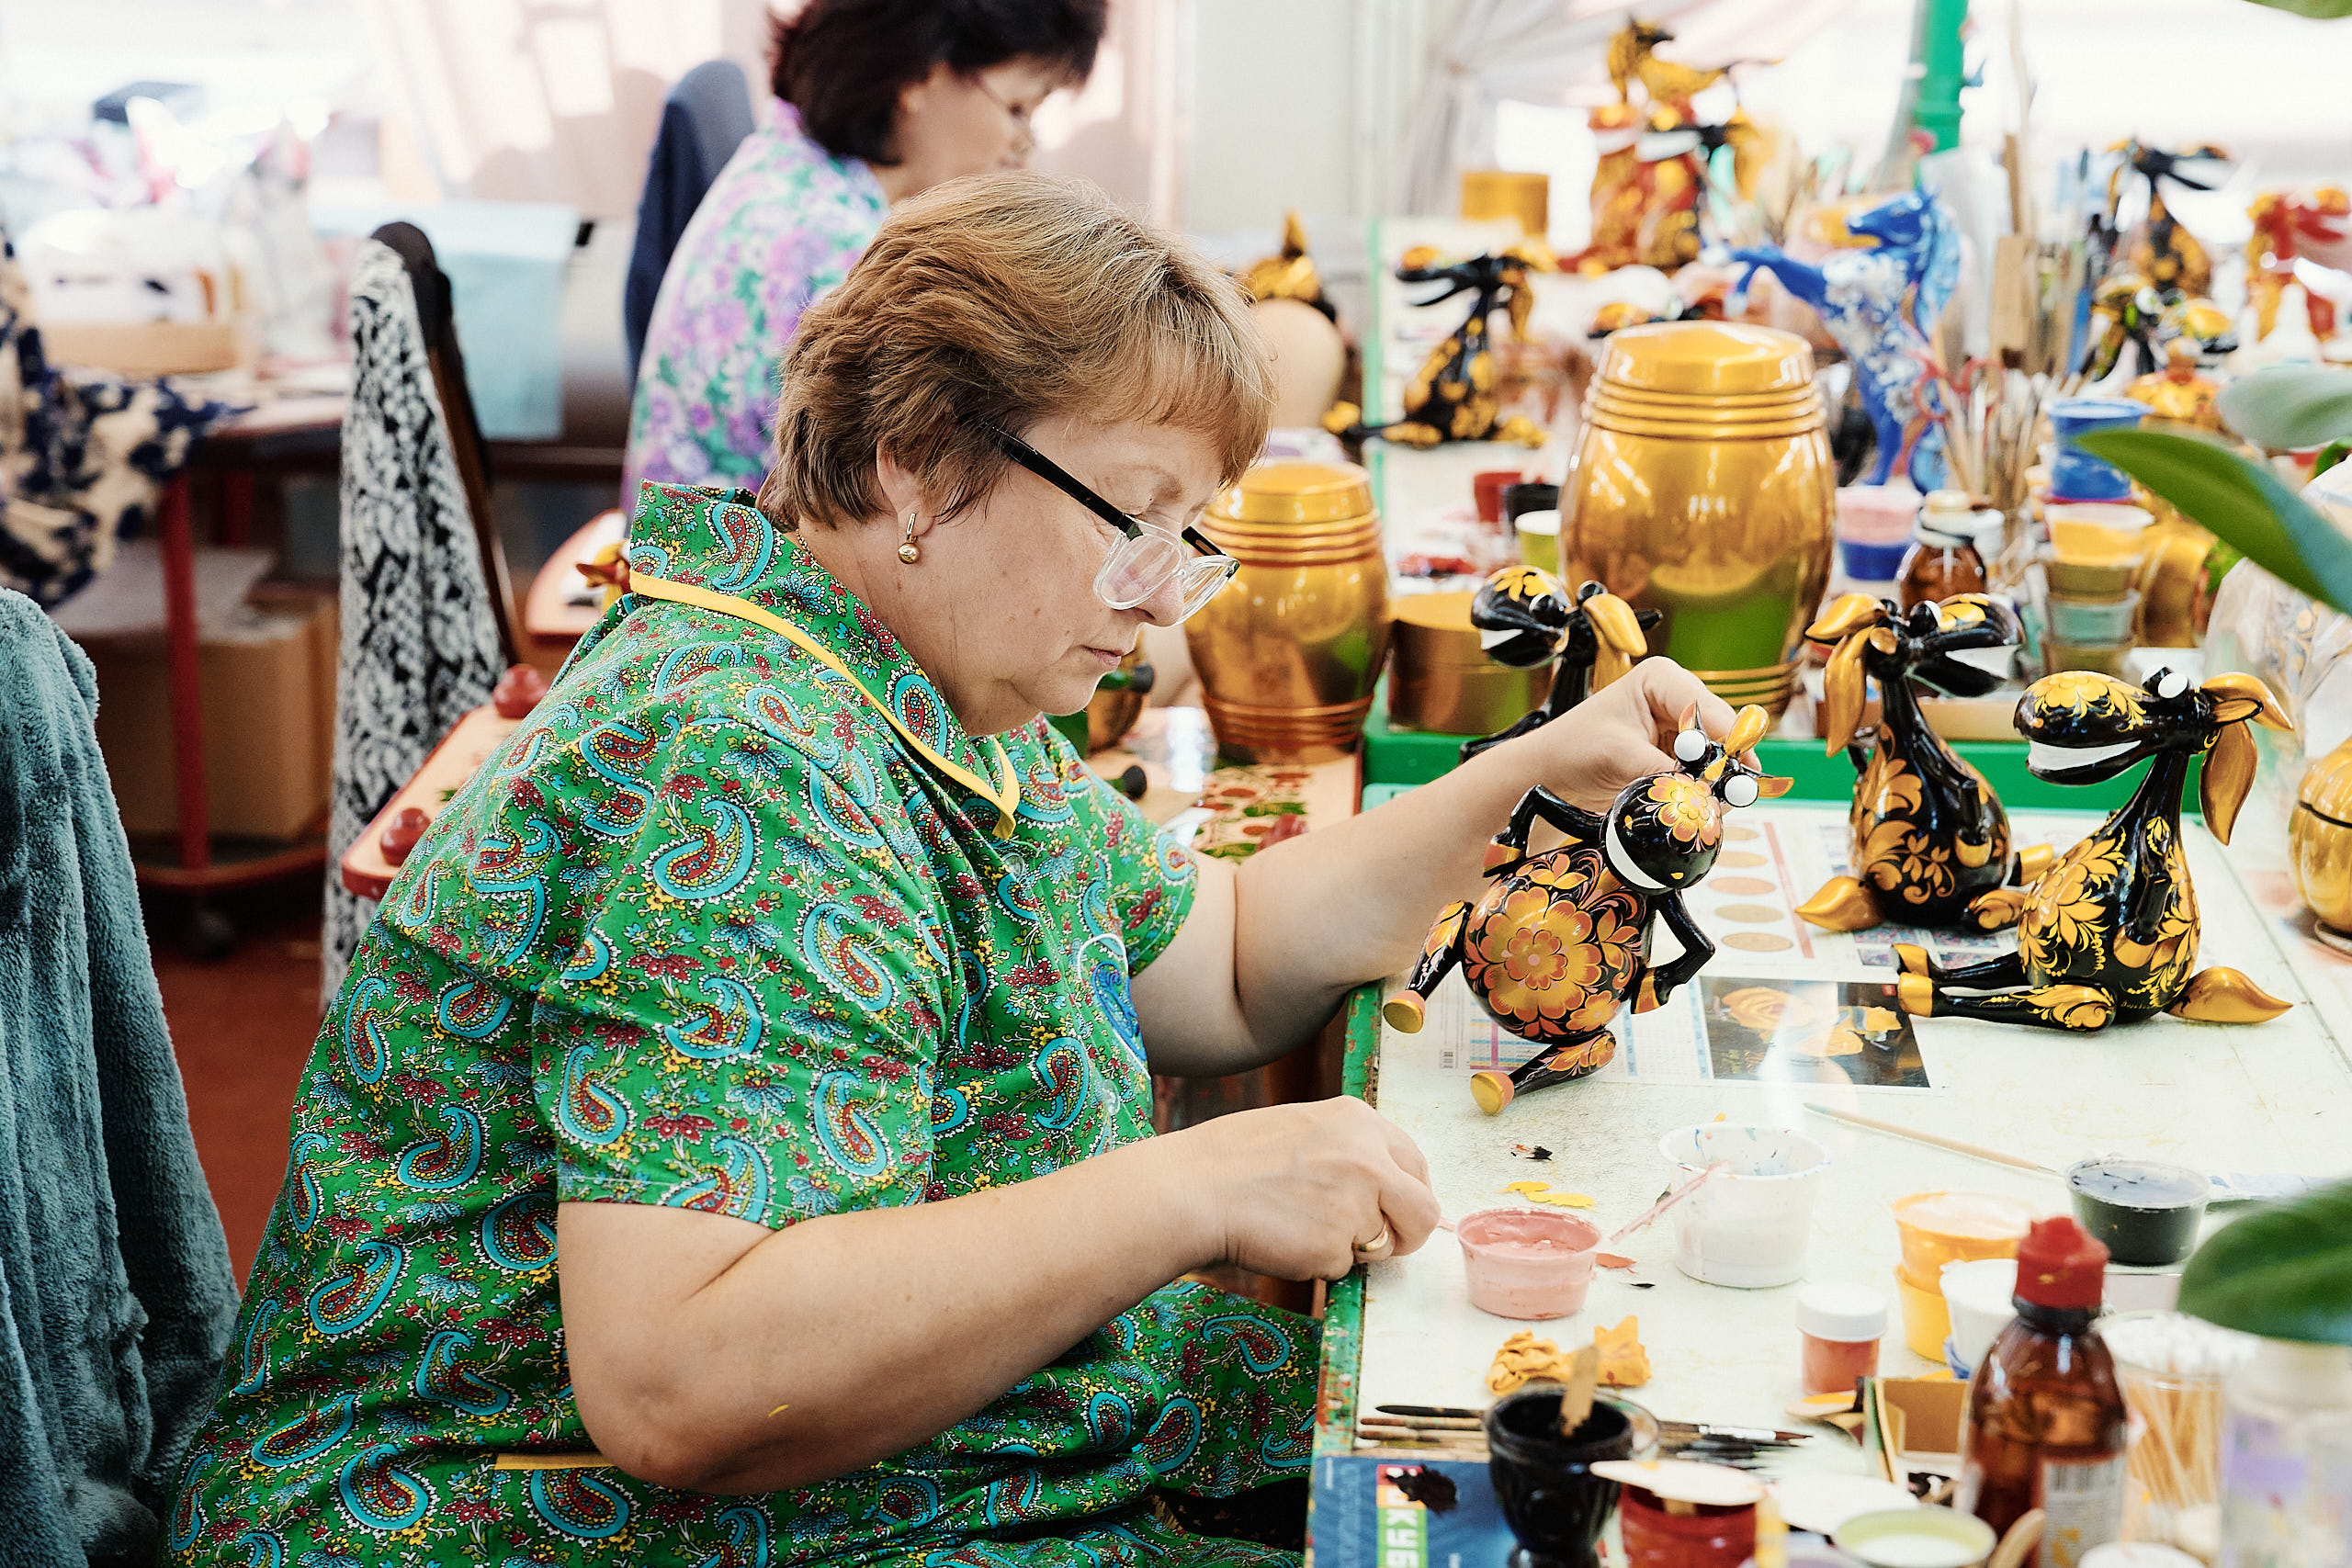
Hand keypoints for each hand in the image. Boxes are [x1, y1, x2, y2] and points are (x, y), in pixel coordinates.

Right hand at [1160, 1098, 1440, 1281]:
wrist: (1192, 1189)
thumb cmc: (1234, 1160)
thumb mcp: (1302, 1128)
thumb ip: (1349, 1150)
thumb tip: (1382, 1184)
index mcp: (1360, 1121)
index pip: (1416, 1164)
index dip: (1407, 1196)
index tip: (1394, 1212)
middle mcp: (1369, 1158)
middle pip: (1423, 1211)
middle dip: (1404, 1234)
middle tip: (1373, 1242)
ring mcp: (1357, 1203)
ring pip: (1380, 1244)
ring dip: (1350, 1246)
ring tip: (1299, 1226)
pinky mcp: (1337, 1246)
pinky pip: (1343, 1268)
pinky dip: (1317, 1263)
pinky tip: (1283, 1239)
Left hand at [1499, 658, 1736, 809]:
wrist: (1550, 775)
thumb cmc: (1571, 749)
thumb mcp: (1618, 756)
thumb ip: (1662, 773)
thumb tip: (1700, 794)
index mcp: (1661, 679)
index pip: (1709, 709)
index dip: (1724, 743)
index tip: (1728, 774)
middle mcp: (1677, 699)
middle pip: (1723, 734)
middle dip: (1722, 767)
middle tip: (1721, 796)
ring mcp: (1681, 730)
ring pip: (1719, 758)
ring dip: (1714, 783)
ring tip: (1702, 804)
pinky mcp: (1680, 758)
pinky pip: (1706, 775)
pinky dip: (1703, 792)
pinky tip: (1693, 806)